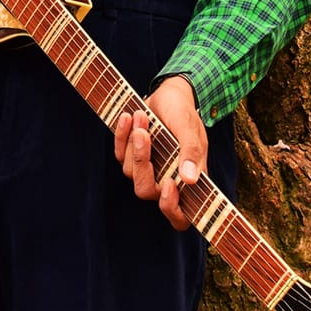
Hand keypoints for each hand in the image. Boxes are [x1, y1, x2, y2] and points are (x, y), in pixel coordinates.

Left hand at [113, 75, 205, 230]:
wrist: (170, 94)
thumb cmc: (185, 113)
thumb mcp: (190, 129)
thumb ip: (191, 153)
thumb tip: (190, 179)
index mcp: (187, 181)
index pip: (179, 216)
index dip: (171, 208)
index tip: (169, 184)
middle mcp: (166, 179)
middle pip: (145, 191)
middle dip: (142, 163)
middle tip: (144, 135)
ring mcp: (147, 169)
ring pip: (130, 171)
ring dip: (134, 142)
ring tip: (142, 115)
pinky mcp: (131, 155)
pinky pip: (119, 154)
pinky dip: (122, 135)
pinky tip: (129, 116)